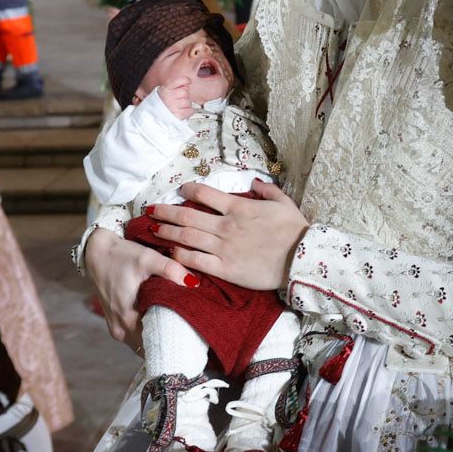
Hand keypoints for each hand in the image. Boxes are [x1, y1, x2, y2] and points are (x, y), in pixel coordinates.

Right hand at [83, 226, 189, 349]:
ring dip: (157, 337)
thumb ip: (170, 270)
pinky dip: (146, 332)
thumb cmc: (121, 255)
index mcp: (128, 317)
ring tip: (177, 326)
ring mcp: (115, 327)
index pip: (155, 344)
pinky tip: (160, 319)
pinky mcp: (114, 322)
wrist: (96, 252)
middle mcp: (120, 328)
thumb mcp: (147, 258)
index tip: (190, 338)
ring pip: (141, 343)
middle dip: (168, 341)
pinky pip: (134, 336)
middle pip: (149, 347)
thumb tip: (193, 283)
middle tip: (189, 331)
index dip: (174, 342)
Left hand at [145, 180, 307, 290]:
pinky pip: (196, 261)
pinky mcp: (225, 269)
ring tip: (153, 230)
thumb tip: (255, 182)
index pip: (205, 194)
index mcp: (238, 207)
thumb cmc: (294, 231)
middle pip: (187, 216)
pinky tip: (171, 252)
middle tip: (150, 210)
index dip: (188, 190)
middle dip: (166, 212)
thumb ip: (267, 190)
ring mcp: (223, 248)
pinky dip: (181, 255)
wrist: (301, 260)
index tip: (180, 189)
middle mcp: (226, 226)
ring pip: (187, 237)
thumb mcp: (283, 203)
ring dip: (167, 232)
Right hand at [156, 77, 194, 118]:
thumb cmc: (161, 103)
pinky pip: (190, 111)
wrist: (154, 116)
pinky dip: (190, 111)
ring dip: (186, 104)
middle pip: (185, 92)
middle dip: (185, 95)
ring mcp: (173, 106)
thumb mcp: (164, 90)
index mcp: (165, 89)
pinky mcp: (177, 115)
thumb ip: (175, 85)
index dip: (186, 80)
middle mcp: (168, 97)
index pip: (180, 80)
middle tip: (179, 99)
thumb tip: (187, 85)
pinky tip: (183, 111)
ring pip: (188, 102)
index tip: (189, 82)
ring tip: (179, 106)